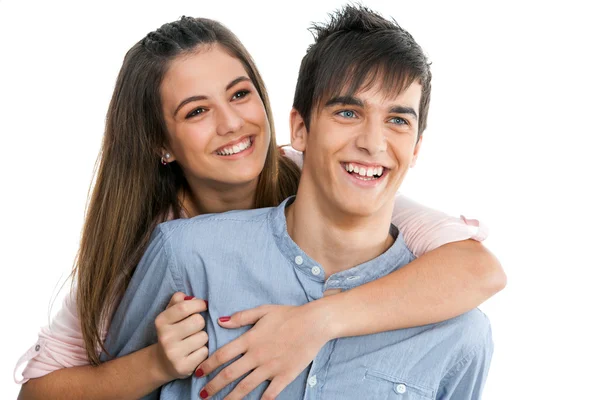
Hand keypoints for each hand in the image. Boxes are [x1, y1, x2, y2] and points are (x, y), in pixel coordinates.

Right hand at [153, 292, 208, 380]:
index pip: (184, 307)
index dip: (198, 304)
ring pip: (204, 336)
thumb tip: (194, 298)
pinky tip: (194, 352)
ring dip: (203, 338)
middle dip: (201, 323)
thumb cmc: (172, 331)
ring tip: (193, 341)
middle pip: (198, 321)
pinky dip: (203, 351)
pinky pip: (205, 352)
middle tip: (195, 328)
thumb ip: (179, 301)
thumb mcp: (170, 314)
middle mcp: (165, 337)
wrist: (162, 362)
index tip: (203, 306)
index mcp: (161, 321)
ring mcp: (173, 353)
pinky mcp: (183, 367)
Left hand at [197, 304, 330, 399]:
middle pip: (229, 374)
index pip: (222, 355)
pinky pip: (270, 394)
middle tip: (202, 395)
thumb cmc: (289, 314)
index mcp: (250, 339)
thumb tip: (220, 321)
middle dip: (213, 386)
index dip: (207, 365)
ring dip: (230, 398)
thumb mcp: (263, 310)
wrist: (314, 323)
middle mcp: (257, 356)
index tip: (197, 373)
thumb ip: (241, 317)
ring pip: (245, 387)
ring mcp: (271, 367)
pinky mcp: (284, 375)